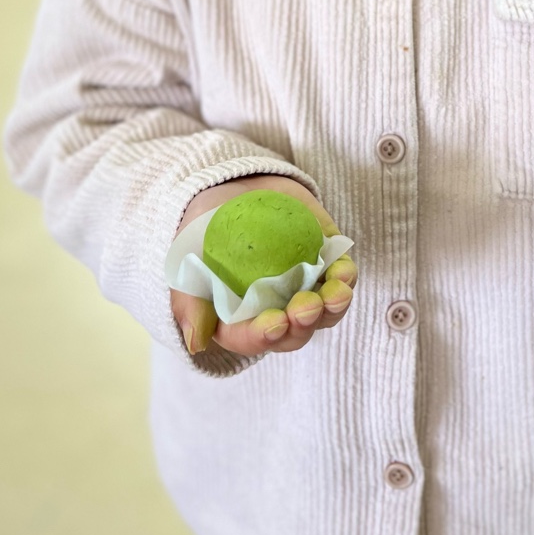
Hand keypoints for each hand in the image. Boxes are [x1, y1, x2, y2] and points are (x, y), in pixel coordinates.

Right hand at [170, 174, 356, 356]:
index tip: (275, 322)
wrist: (227, 191)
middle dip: (304, 322)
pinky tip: (346, 271)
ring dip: (334, 306)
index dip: (265, 335)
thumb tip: (196, 343)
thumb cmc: (201, 235)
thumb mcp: (187, 266)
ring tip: (337, 293)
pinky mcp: (323, 260)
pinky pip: (339, 275)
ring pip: (325, 311)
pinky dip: (345, 275)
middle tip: (307, 306)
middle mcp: (276, 310)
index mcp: (241, 321)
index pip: (254, 337)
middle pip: (296, 331)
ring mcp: (302, 287)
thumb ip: (190, 305)